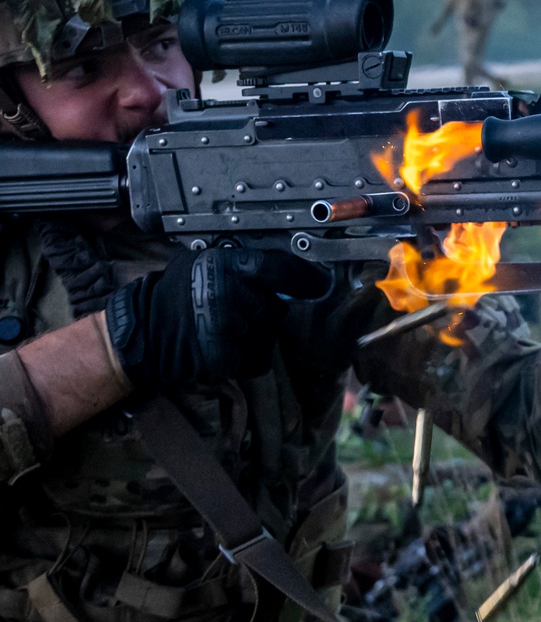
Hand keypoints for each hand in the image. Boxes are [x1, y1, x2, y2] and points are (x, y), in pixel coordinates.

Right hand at [105, 248, 330, 390]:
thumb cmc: (172, 295)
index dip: (302, 277)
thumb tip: (279, 268)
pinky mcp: (226, 356)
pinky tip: (228, 349)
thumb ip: (238, 264)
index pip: (278, 268)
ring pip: (268, 336)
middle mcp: (231, 294)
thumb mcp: (202, 262)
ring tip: (228, 331)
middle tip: (241, 313)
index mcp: (226, 266)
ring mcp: (229, 327)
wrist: (143, 332)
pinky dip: (248, 358)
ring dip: (256, 337)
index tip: (317, 284)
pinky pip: (257, 360)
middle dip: (266, 313)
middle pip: (276, 308)